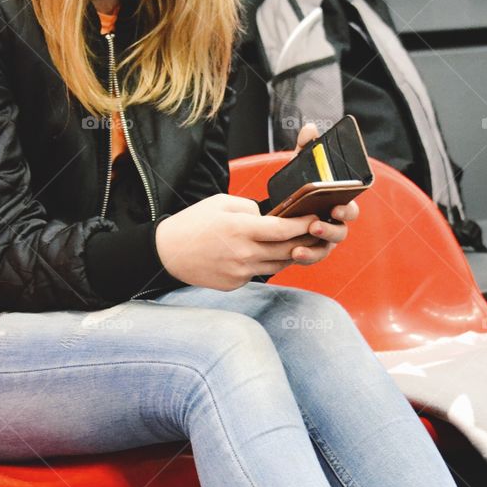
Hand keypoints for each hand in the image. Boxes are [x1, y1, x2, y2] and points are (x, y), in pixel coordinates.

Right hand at [154, 193, 319, 289]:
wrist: (167, 253)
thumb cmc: (193, 223)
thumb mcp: (221, 202)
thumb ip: (250, 208)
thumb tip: (269, 217)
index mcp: (241, 229)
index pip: (283, 229)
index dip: (304, 224)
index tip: (316, 218)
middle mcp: (244, 253)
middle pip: (287, 250)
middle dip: (306, 240)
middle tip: (319, 232)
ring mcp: (240, 272)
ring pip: (278, 265)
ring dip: (292, 254)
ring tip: (302, 243)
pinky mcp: (235, 284)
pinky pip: (260, 273)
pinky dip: (269, 263)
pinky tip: (272, 254)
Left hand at [286, 121, 358, 266]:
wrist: (277, 208)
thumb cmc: (297, 187)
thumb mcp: (299, 167)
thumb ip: (306, 149)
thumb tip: (310, 130)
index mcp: (338, 203)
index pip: (351, 207)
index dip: (347, 208)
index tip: (336, 206)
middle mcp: (335, 223)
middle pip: (341, 230)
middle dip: (330, 229)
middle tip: (316, 224)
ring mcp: (324, 240)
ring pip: (328, 246)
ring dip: (316, 245)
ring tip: (301, 240)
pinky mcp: (311, 251)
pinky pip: (312, 257)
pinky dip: (305, 256)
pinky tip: (294, 253)